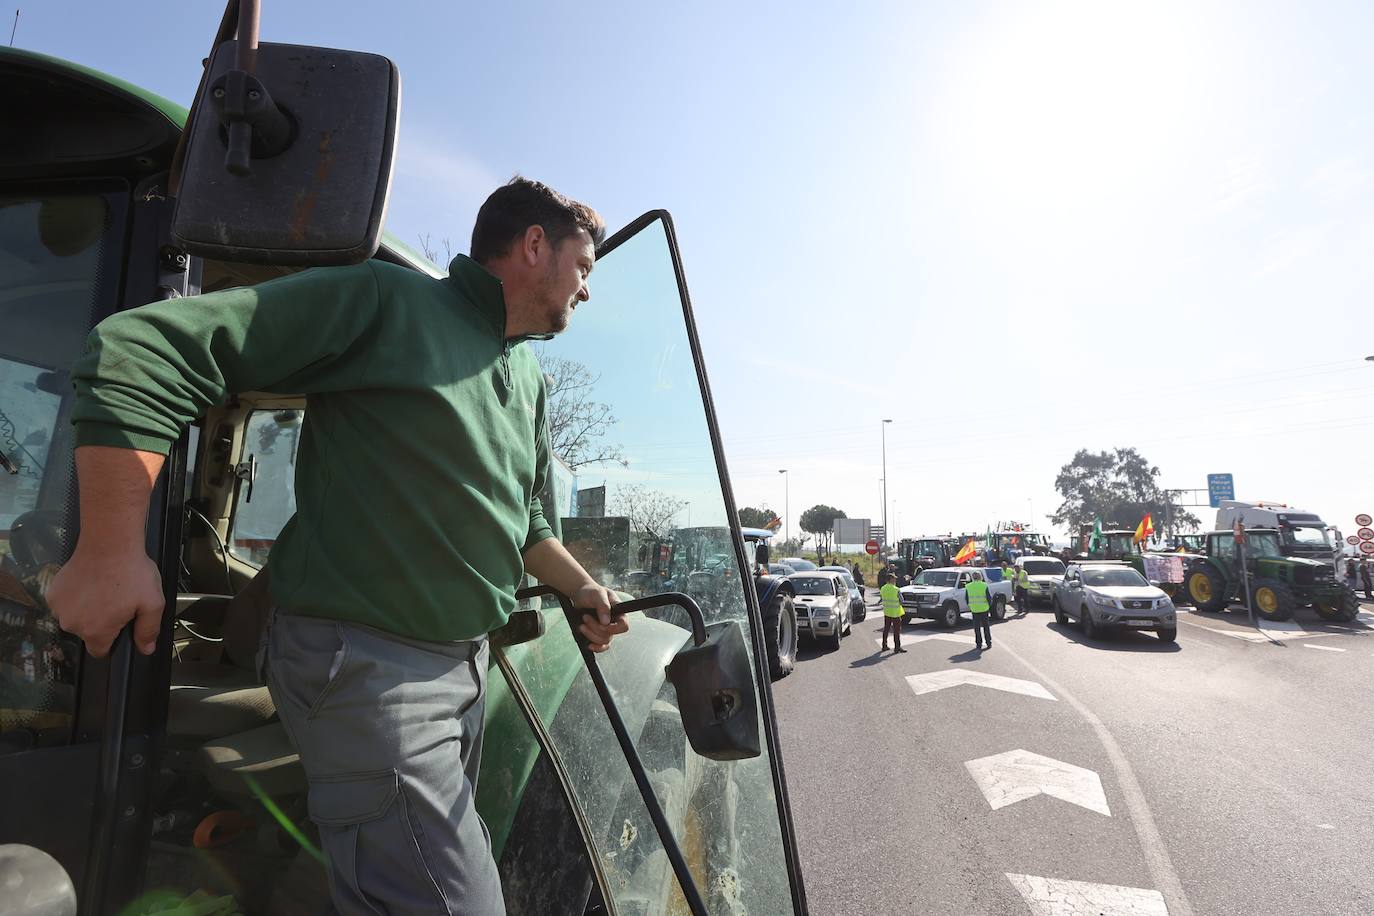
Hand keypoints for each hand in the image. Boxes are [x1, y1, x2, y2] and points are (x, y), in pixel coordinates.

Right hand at [46, 545, 163, 657]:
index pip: (99, 652)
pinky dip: (75, 597)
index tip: (119, 626)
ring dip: (86, 609)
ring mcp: (59, 608)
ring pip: (75, 617)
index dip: (111, 642)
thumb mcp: (152, 603)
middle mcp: (72, 624)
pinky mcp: (53, 593)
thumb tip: (146, 649)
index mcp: (96, 632)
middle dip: (100, 622)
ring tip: (103, 589)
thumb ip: (148, 630)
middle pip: (87, 633)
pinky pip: (65, 603)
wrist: (109, 543)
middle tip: (116, 601)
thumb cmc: (131, 573)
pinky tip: (89, 583)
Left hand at [574, 582, 628, 652]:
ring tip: (581, 624)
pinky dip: (595, 647)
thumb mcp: (598, 594)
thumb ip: (603, 606)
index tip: (602, 623)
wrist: (581, 595)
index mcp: (619, 612)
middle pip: (610, 635)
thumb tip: (606, 622)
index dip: (613, 628)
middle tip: (585, 617)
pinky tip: (588, 644)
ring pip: (603, 641)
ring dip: (590, 634)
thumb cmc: (591, 591)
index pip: (624, 626)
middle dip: (595, 628)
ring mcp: (605, 630)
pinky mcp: (597, 634)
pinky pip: (600, 647)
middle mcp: (614, 623)